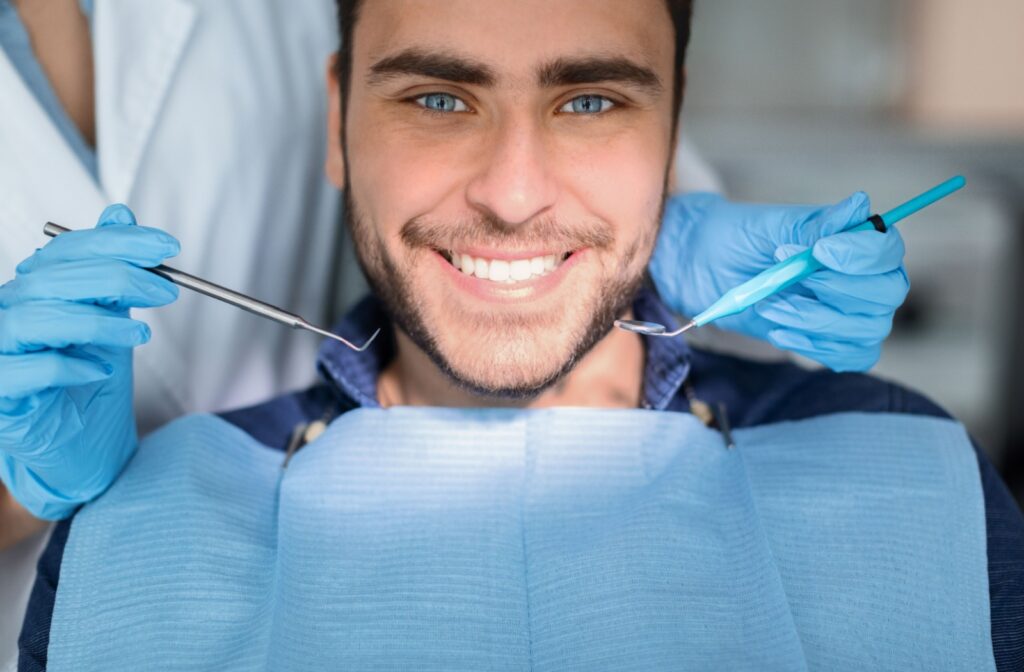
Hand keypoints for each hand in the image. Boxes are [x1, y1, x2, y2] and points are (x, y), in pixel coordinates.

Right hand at [0, 205, 179, 519]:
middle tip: (168, 291)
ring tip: (141, 337)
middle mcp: (8, 312)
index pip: (67, 248)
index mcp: (33, 288)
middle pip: (53, 278)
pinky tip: (98, 372)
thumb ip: (111, 270)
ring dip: (96, 321)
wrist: (77, 448)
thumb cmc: (87, 381)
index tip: (169, 248)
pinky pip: (21, 370)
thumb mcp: (109, 318)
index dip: (118, 242)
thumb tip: (120, 213)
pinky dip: (64, 366)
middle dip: (119, 277)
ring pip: (35, 317)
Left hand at [650, 191, 908, 371]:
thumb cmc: (739, 239)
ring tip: (770, 305)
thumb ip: (816, 223)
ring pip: (867, 329)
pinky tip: (780, 333)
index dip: (861, 256)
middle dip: (836, 291)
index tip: (817, 252)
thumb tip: (860, 204)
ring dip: (815, 321)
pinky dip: (816, 347)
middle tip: (785, 281)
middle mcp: (866, 276)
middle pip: (887, 294)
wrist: (705, 270)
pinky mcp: (835, 340)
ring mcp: (853, 311)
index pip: (887, 251)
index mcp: (856, 239)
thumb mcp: (771, 227)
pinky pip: (851, 356)